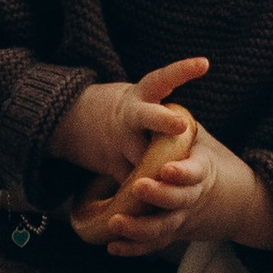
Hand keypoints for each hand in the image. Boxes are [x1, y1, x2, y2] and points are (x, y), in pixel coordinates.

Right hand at [56, 59, 208, 183]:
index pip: (162, 79)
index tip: (204, 64)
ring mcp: (118, 142)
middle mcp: (129, 117)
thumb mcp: (136, 102)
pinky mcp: (110, 165)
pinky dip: (144, 195)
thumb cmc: (121, 112)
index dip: (182, 71)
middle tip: (180, 124)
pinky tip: (155, 208)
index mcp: (138, 97)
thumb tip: (187, 132)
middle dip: (163, 120)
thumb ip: (159, 116)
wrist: (68, 119)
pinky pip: (131, 183)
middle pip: (146, 117)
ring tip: (170, 183)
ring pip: (142, 159)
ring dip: (158, 172)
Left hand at [93, 124, 272, 261]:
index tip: (168, 169)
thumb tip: (161, 97)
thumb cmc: (207, 160)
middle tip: (138, 188)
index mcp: (202, 170)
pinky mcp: (172, 232)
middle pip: (178, 201)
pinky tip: (113, 247)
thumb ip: (182, 126)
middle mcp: (193, 197)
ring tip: (115, 222)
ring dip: (139, 228)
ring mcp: (182, 217)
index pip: (195, 173)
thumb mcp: (201, 140)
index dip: (182, 173)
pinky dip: (133, 247)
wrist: (236, 199)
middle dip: (158, 196)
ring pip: (163, 228)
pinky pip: (153, 243)